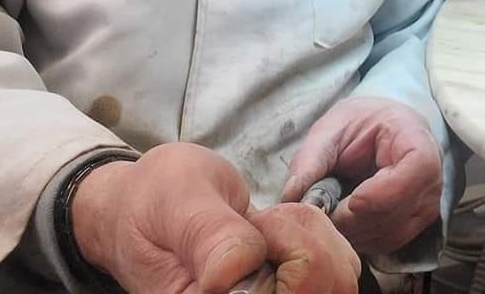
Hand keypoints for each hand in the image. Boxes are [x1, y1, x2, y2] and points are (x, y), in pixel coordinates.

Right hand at [70, 142, 359, 293]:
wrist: (147, 203)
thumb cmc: (153, 199)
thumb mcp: (175, 203)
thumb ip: (209, 234)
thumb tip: (234, 271)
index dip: (294, 255)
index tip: (258, 227)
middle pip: (326, 287)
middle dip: (309, 240)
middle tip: (263, 221)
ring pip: (337, 276)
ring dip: (314, 234)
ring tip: (267, 223)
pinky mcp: (289, 288)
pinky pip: (334, 265)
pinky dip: (317, 232)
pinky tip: (280, 225)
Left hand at [282, 97, 442, 254]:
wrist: (385, 127)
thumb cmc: (362, 122)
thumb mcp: (333, 126)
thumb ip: (311, 158)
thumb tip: (291, 197)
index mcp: (417, 143)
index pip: (409, 178)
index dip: (374, 196)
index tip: (344, 199)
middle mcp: (431, 181)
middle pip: (392, 214)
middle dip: (349, 218)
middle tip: (319, 208)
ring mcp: (426, 209)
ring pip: (386, 235)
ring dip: (350, 230)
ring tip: (328, 210)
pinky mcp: (414, 228)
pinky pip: (385, 244)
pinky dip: (358, 237)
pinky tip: (342, 219)